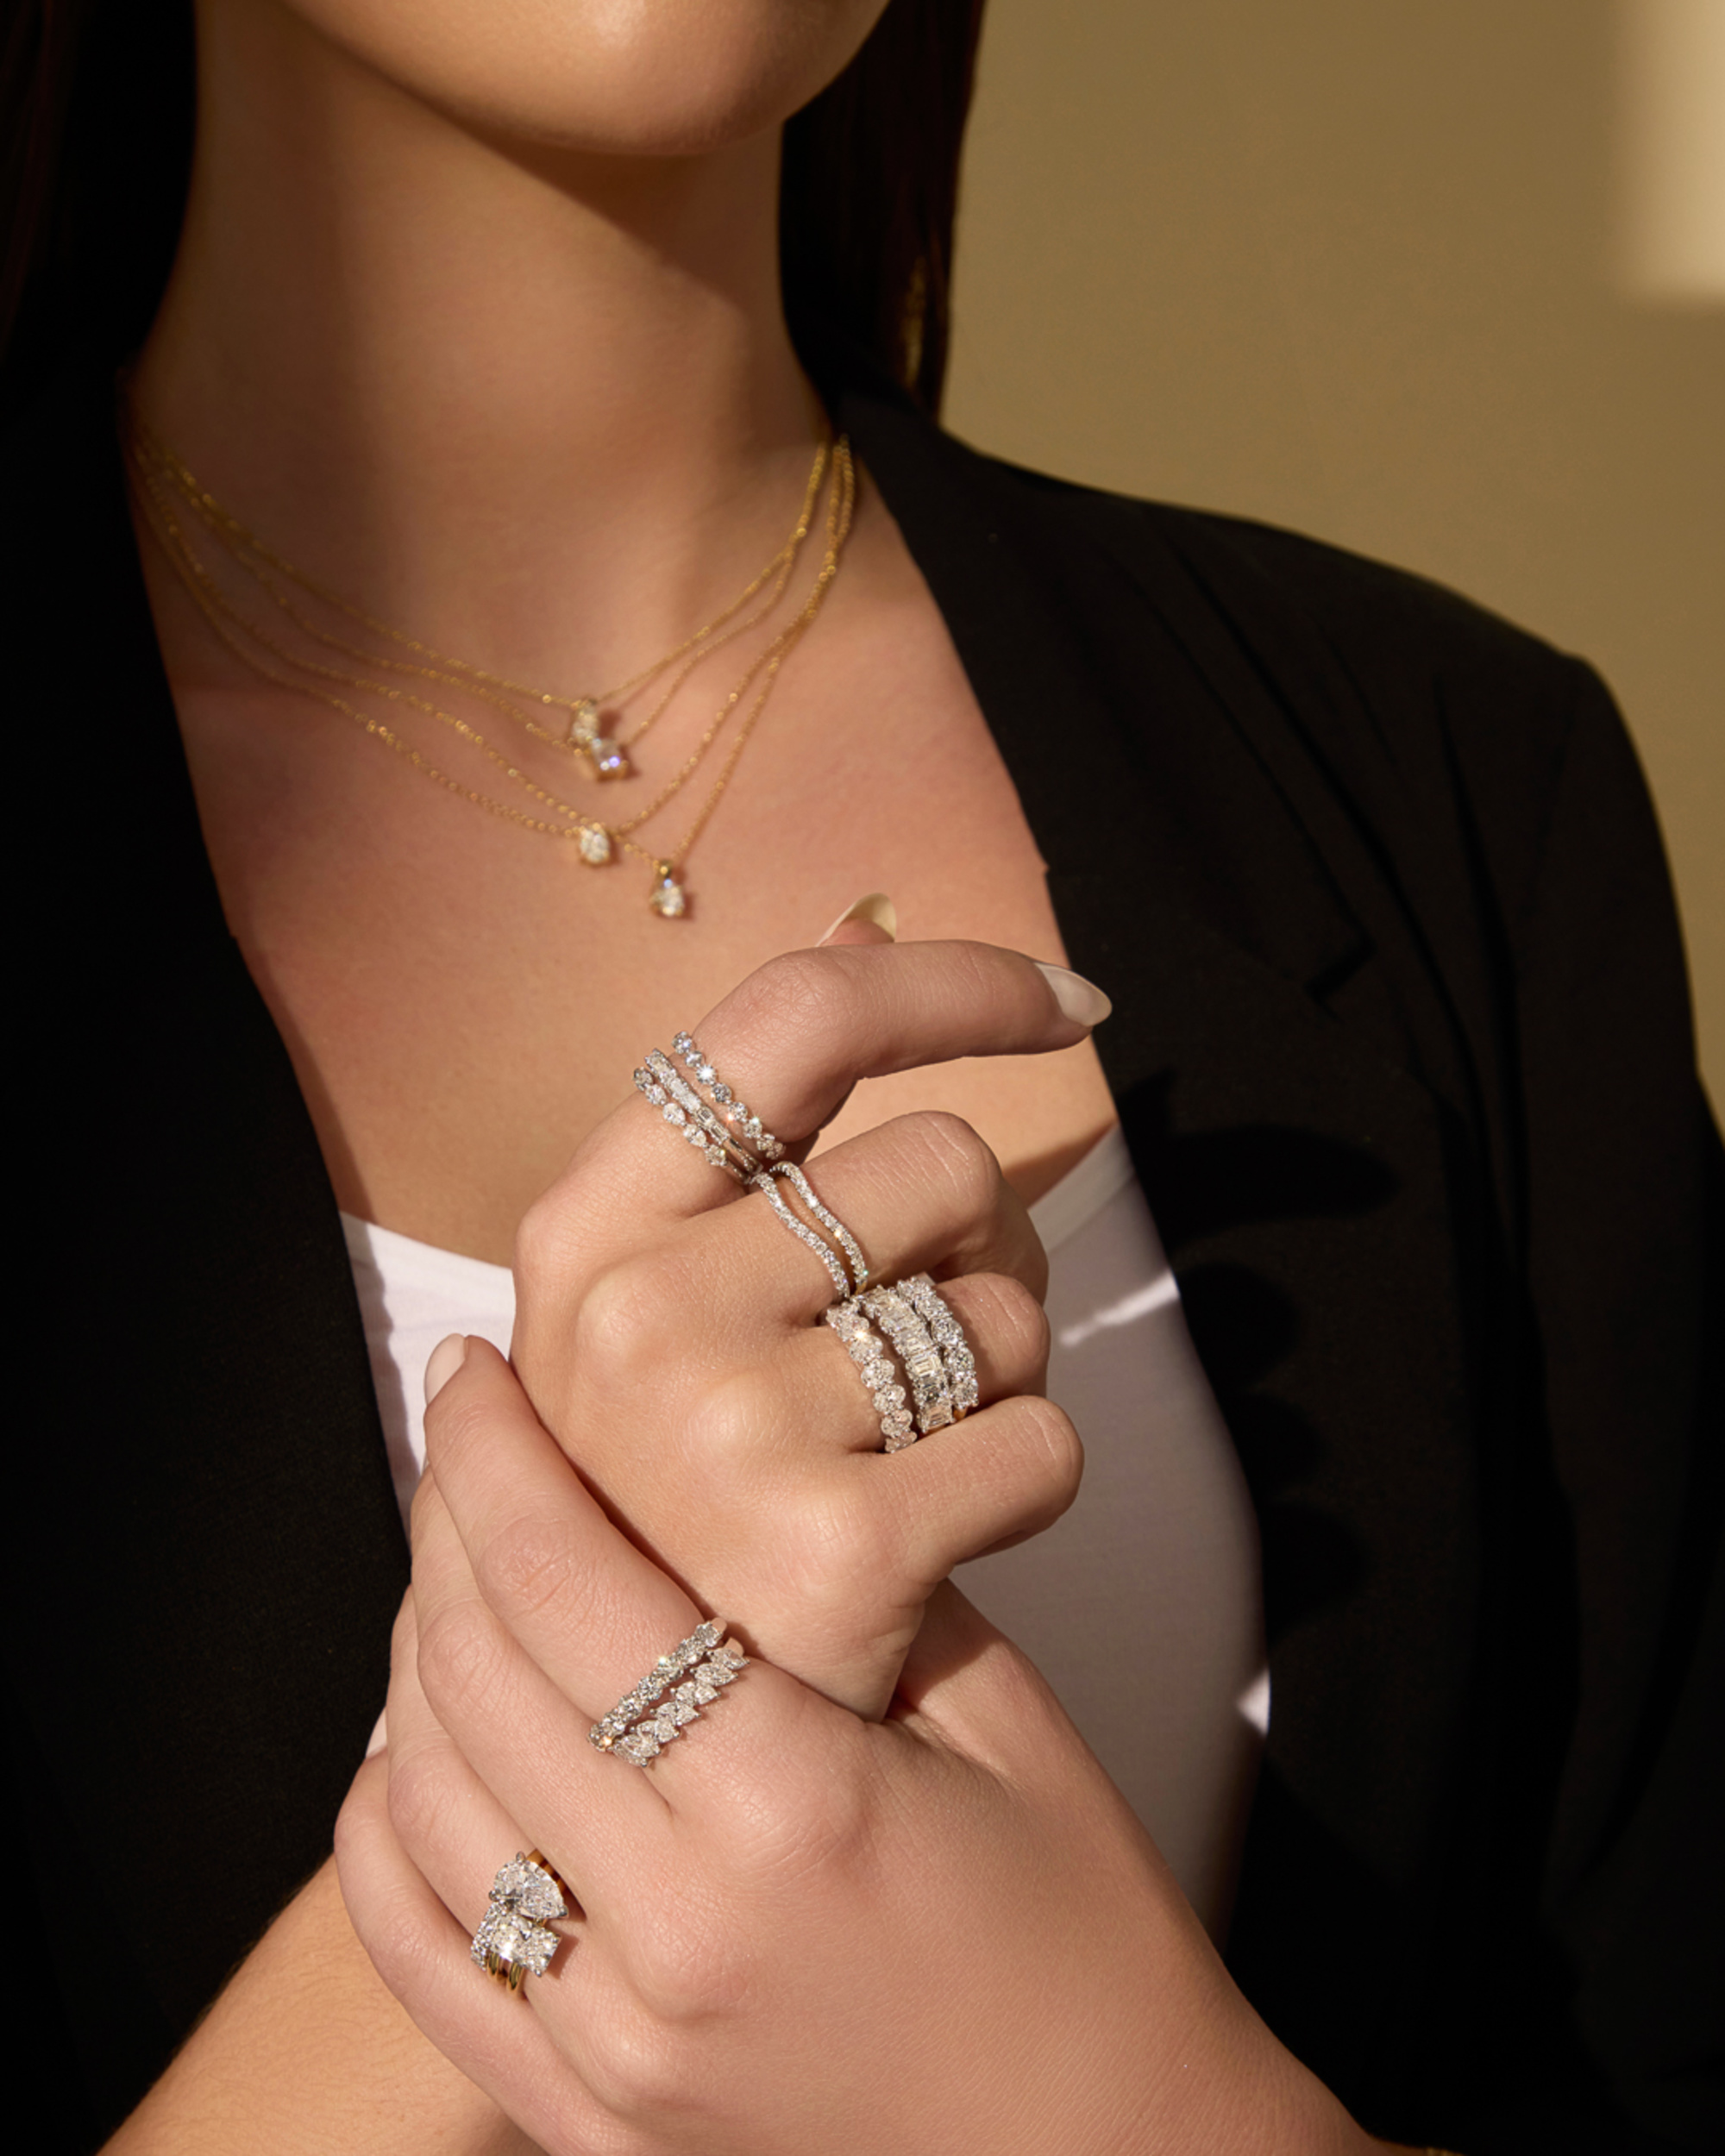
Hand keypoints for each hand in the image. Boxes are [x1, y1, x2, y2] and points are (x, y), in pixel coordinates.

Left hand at [337, 1341, 1374, 2155]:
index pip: (574, 1588)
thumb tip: (735, 1483)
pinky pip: (425, 1951)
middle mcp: (674, 1932)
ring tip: (454, 1571)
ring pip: (421, 1800)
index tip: (476, 1378)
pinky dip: (388, 1824)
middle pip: (476, 1674)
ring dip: (413, 1658)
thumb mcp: (1002, 1723)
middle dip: (446, 1525)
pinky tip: (418, 1739)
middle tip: (464, 1443)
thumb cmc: (1084, 1941)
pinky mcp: (586, 2115)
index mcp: (792, 1812)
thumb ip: (863, 1598)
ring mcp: (614, 2043)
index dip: (499, 1459)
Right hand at [508, 936, 1100, 1716]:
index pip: (794, 1015)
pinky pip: (1045, 1439)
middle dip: (979, 1244)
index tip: (1072, 1004)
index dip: (955, 983)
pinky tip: (939, 1534)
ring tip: (901, 1448)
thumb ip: (757, 1128)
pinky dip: (1029, 1480)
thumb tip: (864, 911)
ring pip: (1006, 1307)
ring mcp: (726, 1431)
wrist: (649, 1731)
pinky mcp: (835, 1550)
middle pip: (945, 1161)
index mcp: (591, 1223)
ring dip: (1000, 1370)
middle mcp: (637, 1309)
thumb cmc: (692, 1480)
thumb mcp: (671, 1290)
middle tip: (911, 1346)